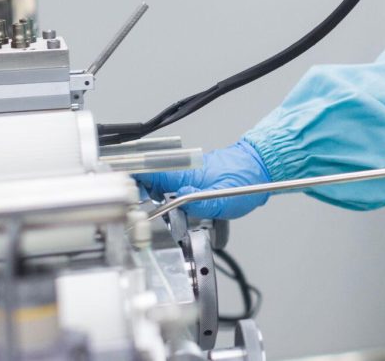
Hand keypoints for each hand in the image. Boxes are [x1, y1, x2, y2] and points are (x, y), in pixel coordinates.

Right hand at [135, 139, 271, 219]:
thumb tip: (176, 203)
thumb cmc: (246, 179)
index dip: (130, 184)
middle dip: (142, 199)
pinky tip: (180, 212)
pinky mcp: (196, 179)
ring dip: (159, 201)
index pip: (147, 173)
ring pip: (162, 187)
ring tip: (161, 216)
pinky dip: (173, 200)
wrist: (262, 167)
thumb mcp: (223, 200)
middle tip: (140, 215)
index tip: (122, 197)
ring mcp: (189, 174)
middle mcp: (184, 171)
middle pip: (150, 183)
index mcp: (185, 173)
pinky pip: (176, 189)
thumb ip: (197, 203)